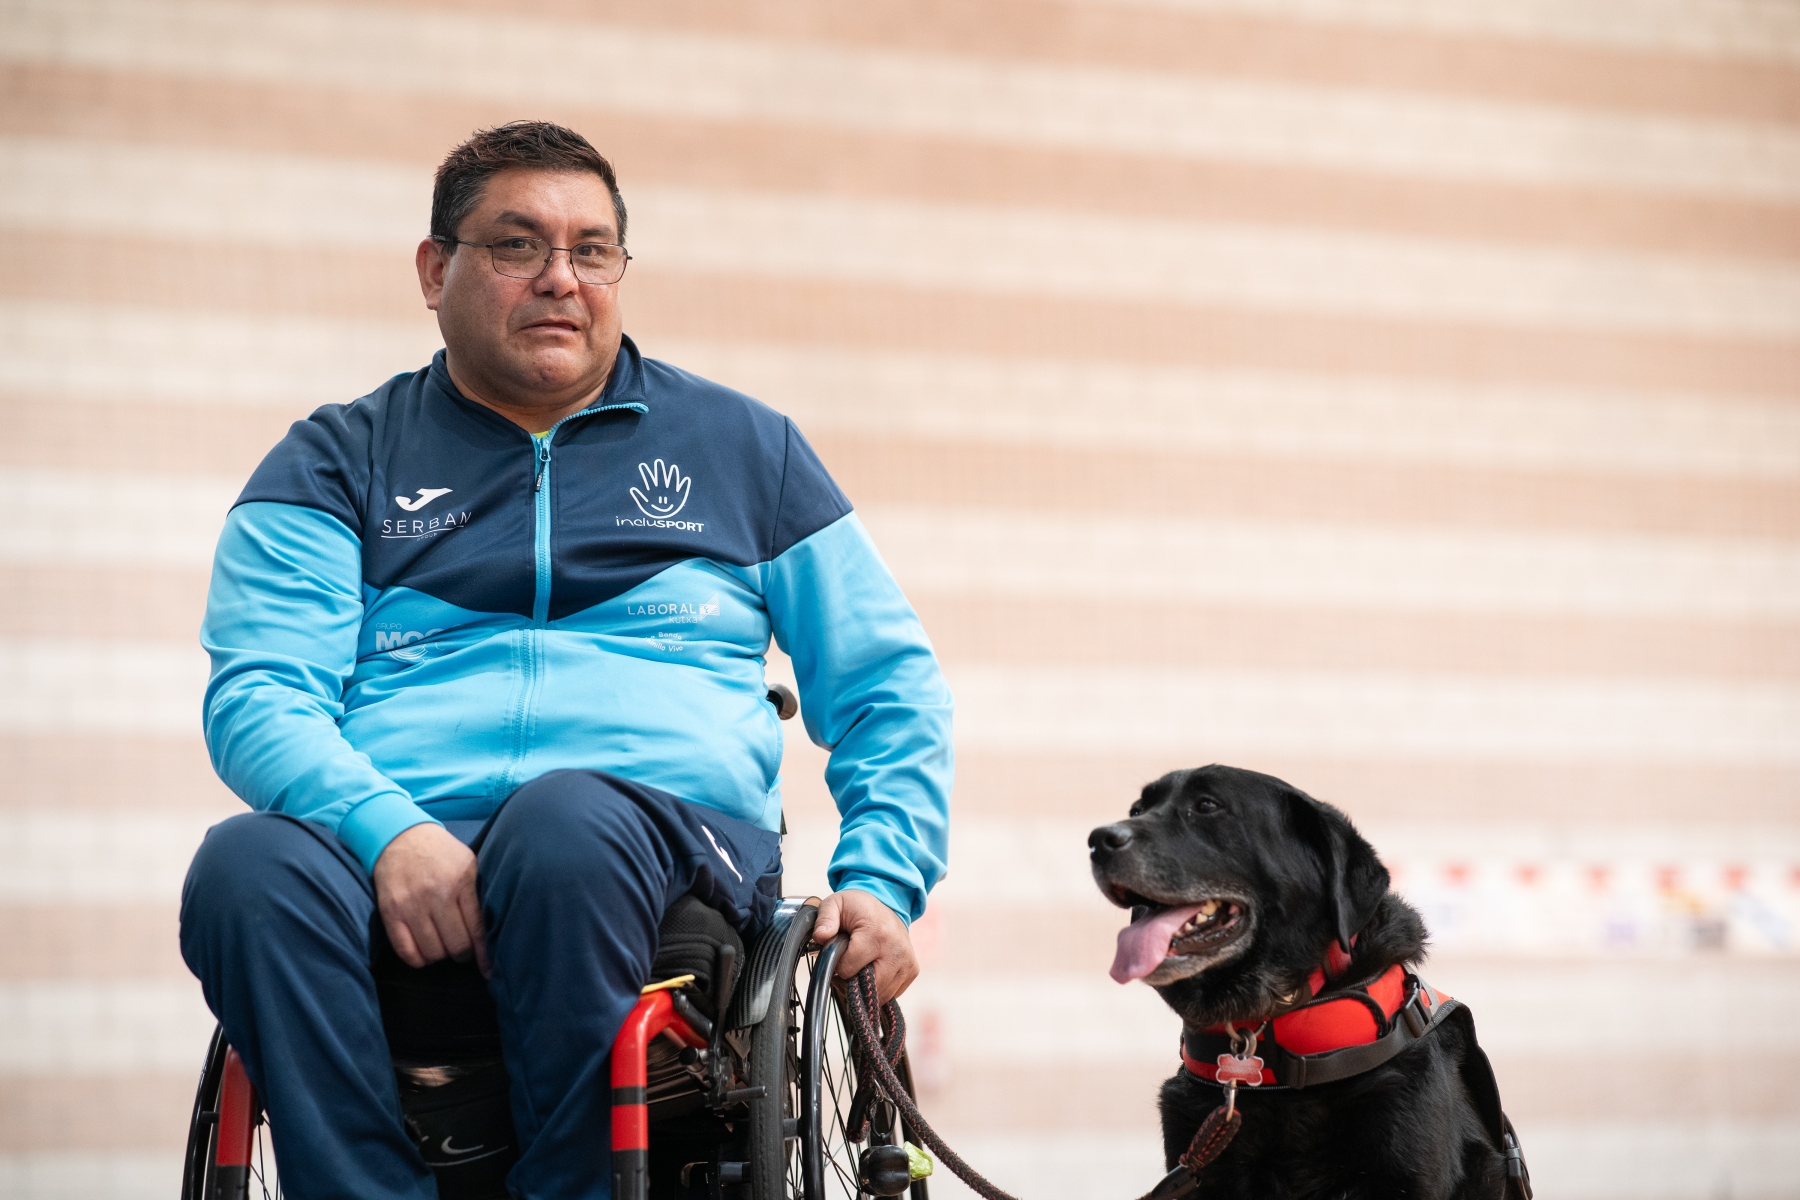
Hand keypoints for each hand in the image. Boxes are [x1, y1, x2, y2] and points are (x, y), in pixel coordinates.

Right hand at [372, 823, 488, 975]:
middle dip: (462, 953)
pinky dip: (418, 959)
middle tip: (462, 948)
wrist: (401, 837)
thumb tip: (496, 933)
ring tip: (443, 944)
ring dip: (440, 955)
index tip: (488, 969)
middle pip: (456, 946)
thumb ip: (479, 896)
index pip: (477, 929)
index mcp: (462, 881)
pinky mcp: (391, 912)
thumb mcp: (469, 865)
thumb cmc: (442, 855)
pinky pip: (406, 952)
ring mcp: (412, 904)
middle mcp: (437, 893)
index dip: (484, 954)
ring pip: (432, 952)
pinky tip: (425, 951)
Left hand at [812, 889, 917, 1000]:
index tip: (838, 956)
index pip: (849, 969)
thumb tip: (821, 937)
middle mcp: (896, 950)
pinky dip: (879, 989)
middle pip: (868, 987)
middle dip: (851, 982)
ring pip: (880, 995)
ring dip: (865, 989)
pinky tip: (873, 972)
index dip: (838, 966)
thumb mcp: (836, 904)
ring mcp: (907, 962)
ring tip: (859, 969)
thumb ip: (825, 919)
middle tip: (846, 967)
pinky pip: (891, 993)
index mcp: (876, 934)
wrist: (888, 903)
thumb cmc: (859, 907)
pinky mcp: (912, 971)